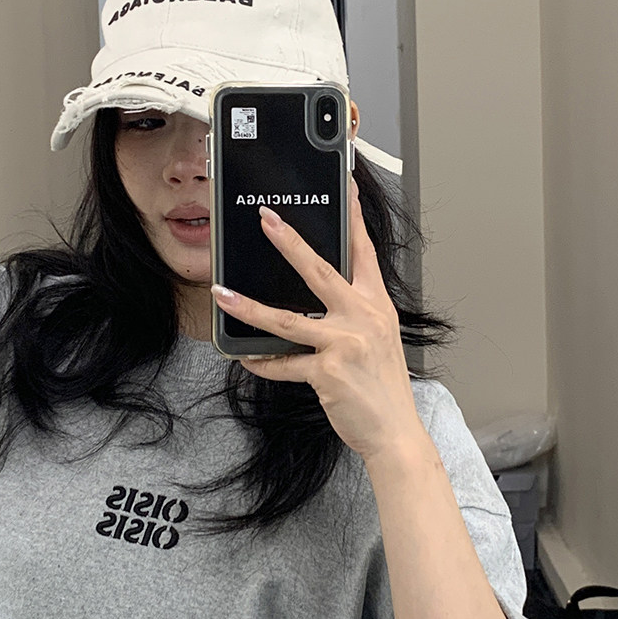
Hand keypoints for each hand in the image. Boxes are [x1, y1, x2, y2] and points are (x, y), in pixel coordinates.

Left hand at [214, 183, 430, 468]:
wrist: (395, 431)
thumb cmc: (384, 387)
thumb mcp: (379, 339)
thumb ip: (354, 314)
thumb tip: (317, 298)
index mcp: (377, 305)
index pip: (364, 252)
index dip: (353, 218)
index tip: (344, 187)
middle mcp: (363, 317)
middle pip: (320, 271)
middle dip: (289, 242)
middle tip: (265, 219)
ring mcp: (345, 343)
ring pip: (286, 318)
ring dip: (248, 306)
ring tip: (222, 293)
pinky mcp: (327, 371)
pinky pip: (283, 363)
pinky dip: (262, 363)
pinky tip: (246, 358)